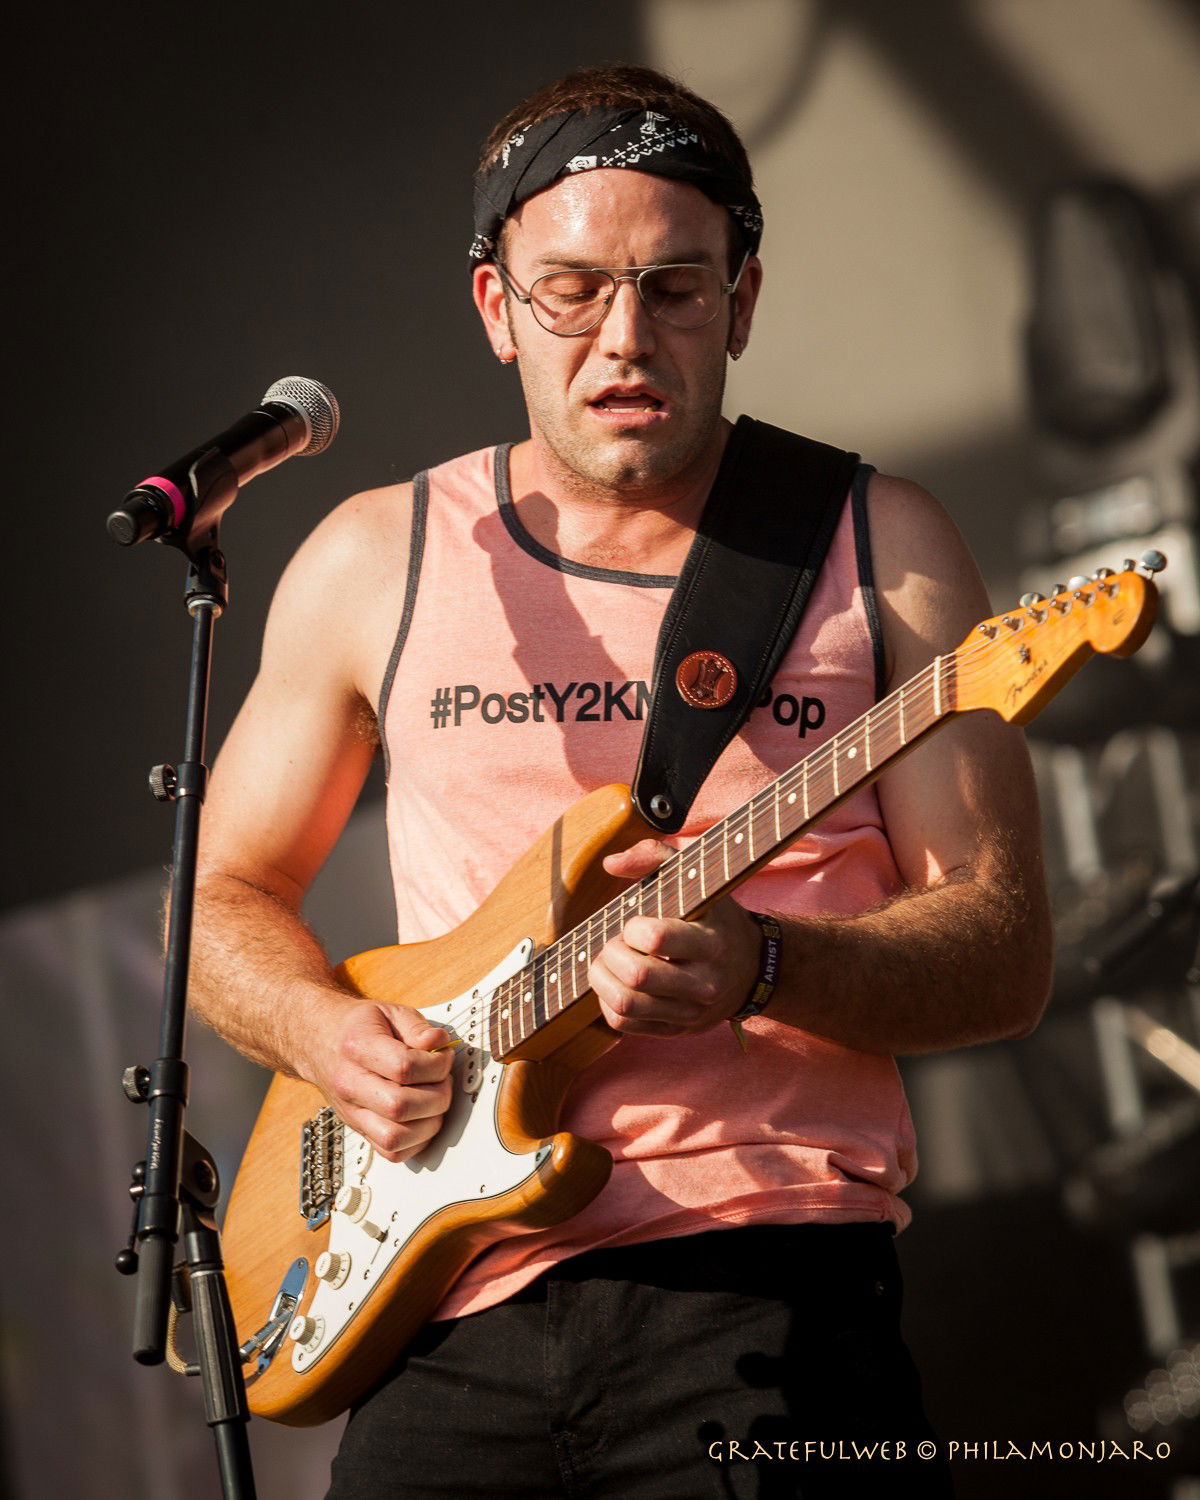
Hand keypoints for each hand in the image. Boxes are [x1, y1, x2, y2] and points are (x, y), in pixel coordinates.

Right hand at [301, 1000, 453, 1160]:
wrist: (321, 1042)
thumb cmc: (357, 1027)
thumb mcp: (389, 1011)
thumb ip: (417, 1026)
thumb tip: (439, 1044)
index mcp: (357, 1048)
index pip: (404, 1068)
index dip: (436, 1065)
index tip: (443, 1057)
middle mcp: (350, 1085)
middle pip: (400, 1107)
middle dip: (437, 1095)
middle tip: (443, 1080)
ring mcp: (352, 1112)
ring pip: (395, 1137)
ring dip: (429, 1122)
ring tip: (434, 1099)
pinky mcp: (359, 1129)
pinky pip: (391, 1152)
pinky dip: (416, 1141)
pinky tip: (423, 1118)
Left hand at [589, 839, 762, 1036]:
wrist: (752, 967)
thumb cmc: (714, 917)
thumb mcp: (698, 880)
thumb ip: (656, 857)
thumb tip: (611, 863)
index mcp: (710, 942)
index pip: (656, 938)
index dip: (632, 928)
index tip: (634, 923)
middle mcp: (704, 982)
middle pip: (637, 976)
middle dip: (612, 954)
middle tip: (616, 943)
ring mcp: (690, 1011)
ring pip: (625, 1005)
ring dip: (603, 980)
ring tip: (609, 963)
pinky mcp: (676, 1029)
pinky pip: (624, 1023)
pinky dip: (607, 1002)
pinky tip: (617, 983)